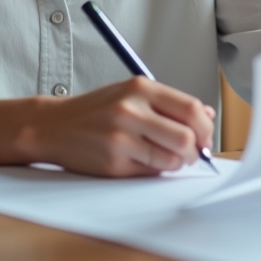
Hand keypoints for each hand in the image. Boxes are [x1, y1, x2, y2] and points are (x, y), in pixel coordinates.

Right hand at [29, 76, 215, 176]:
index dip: (205, 127)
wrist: (53, 126)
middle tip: (192, 152)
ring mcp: (121, 138)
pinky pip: (151, 172)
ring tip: (167, 157)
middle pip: (186, 136)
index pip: (190, 108)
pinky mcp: (113, 163)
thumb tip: (207, 115)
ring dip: (177, 163)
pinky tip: (145, 161)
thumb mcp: (131, 94)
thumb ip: (169, 103)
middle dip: (196, 150)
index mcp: (140, 88)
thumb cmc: (97, 110)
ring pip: (171, 159)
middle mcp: (130, 110)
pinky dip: (156, 169)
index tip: (205, 135)